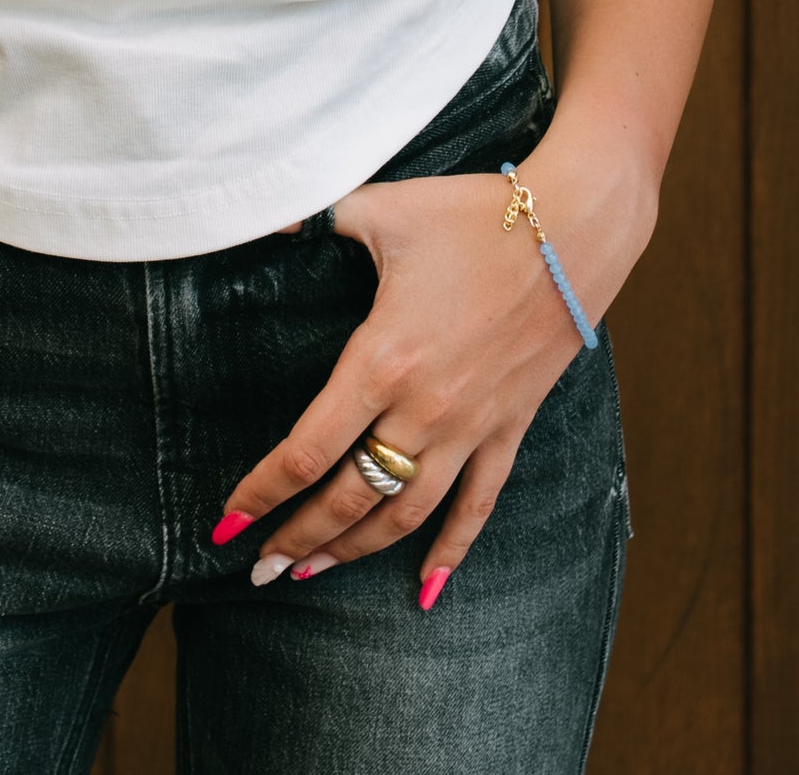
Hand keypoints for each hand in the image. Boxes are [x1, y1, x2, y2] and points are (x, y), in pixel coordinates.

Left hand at [213, 136, 644, 608]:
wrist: (571, 229)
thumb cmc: (471, 215)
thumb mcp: (384, 209)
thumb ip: (317, 216)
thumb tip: (261, 214)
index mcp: (382, 361)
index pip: (308, 450)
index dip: (262, 492)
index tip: (227, 521)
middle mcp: (423, 410)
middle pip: (349, 499)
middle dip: (297, 538)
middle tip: (257, 568)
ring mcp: (470, 427)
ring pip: (405, 514)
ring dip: (355, 551)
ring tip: (313, 573)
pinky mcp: (509, 427)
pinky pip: (478, 506)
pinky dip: (451, 552)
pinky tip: (426, 589)